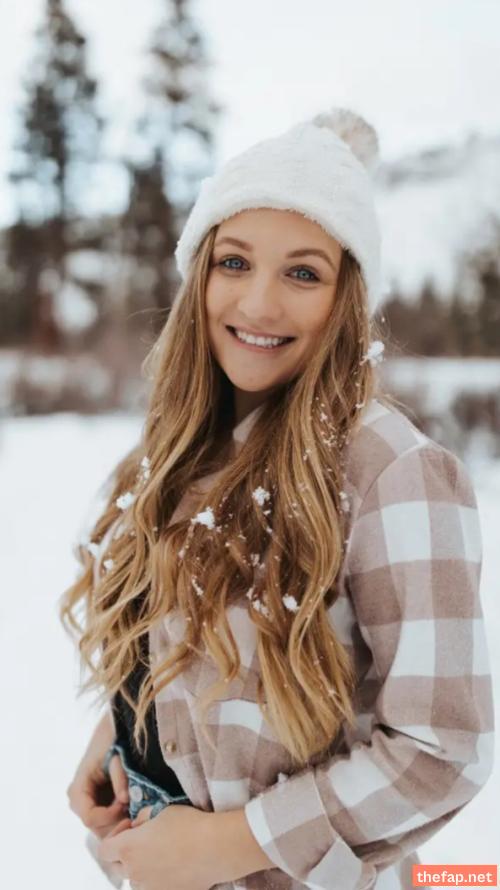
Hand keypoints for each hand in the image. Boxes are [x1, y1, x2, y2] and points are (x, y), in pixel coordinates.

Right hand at [66, 710, 129, 839]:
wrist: (116, 731)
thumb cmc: (113, 741)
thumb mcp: (117, 757)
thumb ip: (120, 777)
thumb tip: (124, 799)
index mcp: (77, 790)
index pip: (90, 818)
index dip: (109, 816)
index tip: (127, 804)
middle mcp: (80, 802)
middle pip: (98, 829)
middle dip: (117, 821)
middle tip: (135, 806)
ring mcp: (90, 807)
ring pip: (106, 829)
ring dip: (121, 820)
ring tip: (135, 802)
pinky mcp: (101, 808)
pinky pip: (111, 822)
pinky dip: (124, 817)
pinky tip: (134, 804)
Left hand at [97, 804, 217, 889]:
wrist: (215, 848)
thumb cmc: (188, 824)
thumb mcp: (161, 811)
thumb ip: (142, 819)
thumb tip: (137, 826)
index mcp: (128, 848)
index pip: (104, 850)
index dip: (114, 837)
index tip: (131, 827)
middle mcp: (134, 872)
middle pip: (118, 867)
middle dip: (127, 853)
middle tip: (146, 841)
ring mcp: (149, 888)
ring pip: (137, 879)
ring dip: (143, 867)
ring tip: (164, 852)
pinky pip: (154, 887)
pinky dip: (159, 878)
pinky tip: (175, 864)